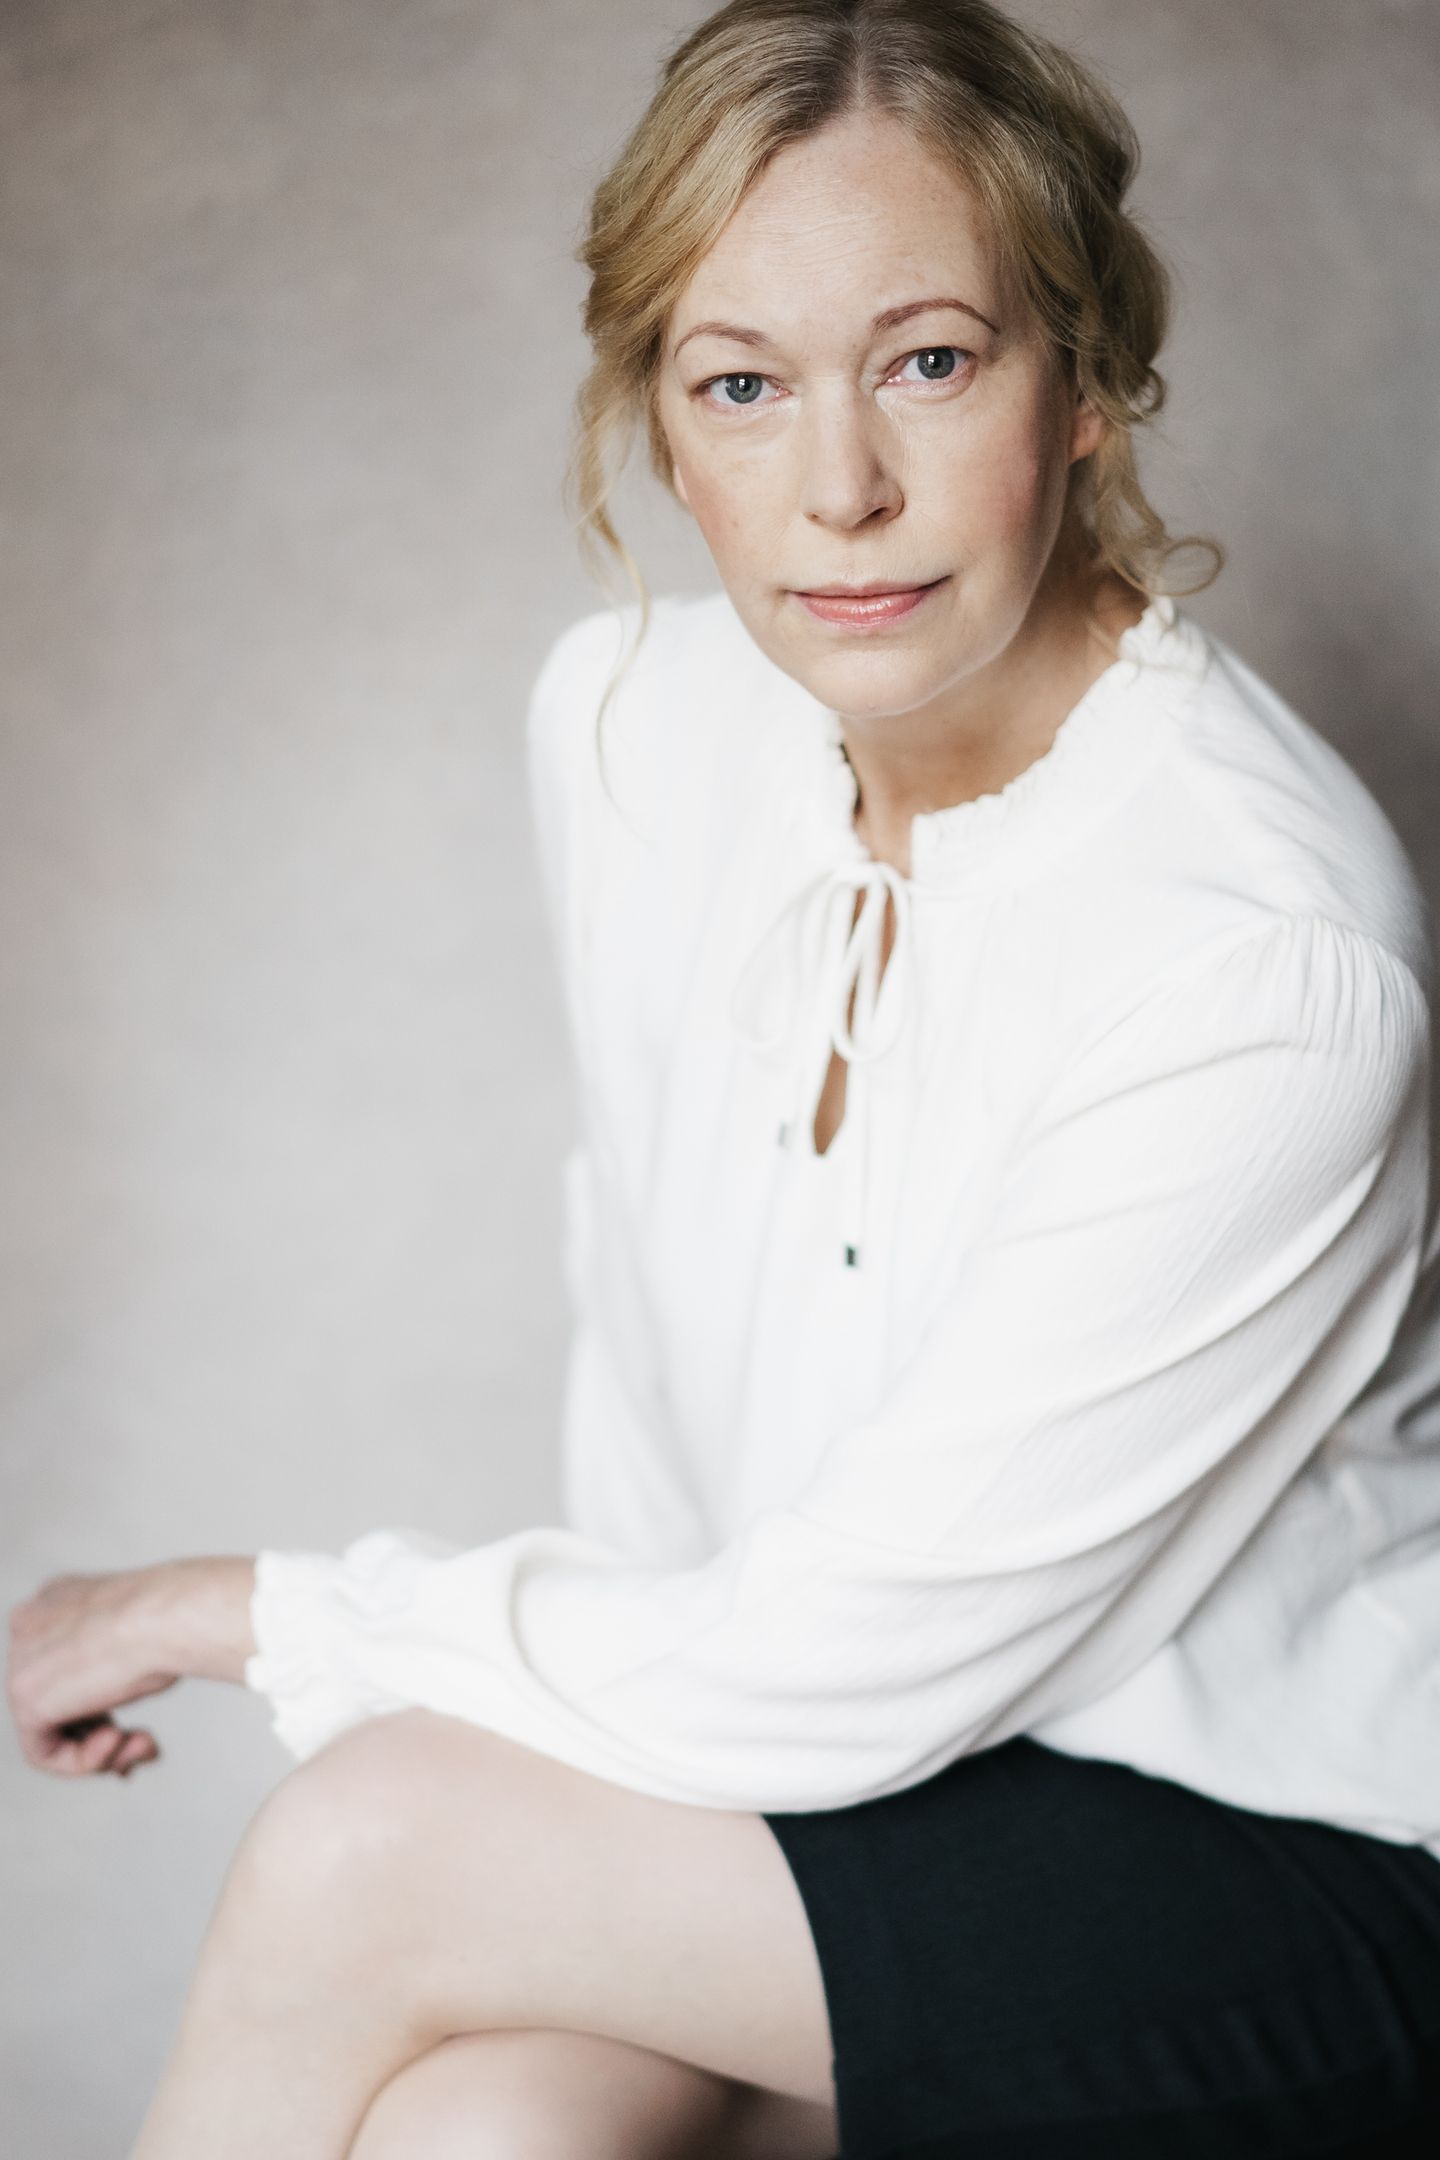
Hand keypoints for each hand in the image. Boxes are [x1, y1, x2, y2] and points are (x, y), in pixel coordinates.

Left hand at [6, 1557, 256, 1778]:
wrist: (168, 1614)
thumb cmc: (172, 1615)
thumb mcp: (139, 1631)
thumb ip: (113, 1660)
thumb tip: (112, 1707)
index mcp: (57, 1599)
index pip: (66, 1665)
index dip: (101, 1702)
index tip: (139, 1720)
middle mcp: (31, 1625)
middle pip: (58, 1699)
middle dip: (104, 1732)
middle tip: (146, 1744)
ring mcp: (22, 1662)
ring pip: (51, 1729)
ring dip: (103, 1750)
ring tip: (141, 1744)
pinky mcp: (27, 1700)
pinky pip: (44, 1752)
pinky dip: (85, 1760)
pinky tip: (117, 1742)